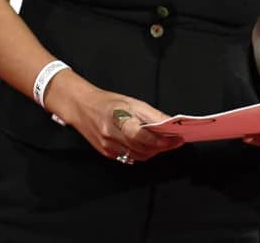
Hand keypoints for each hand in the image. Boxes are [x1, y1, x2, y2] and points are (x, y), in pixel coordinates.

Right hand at [49, 79, 183, 163]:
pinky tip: (148, 145)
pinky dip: (142, 152)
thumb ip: (152, 115)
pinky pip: (130, 157)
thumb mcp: (133, 102)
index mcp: (118, 119)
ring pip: (138, 156)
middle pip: (143, 148)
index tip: (177, 139)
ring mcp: (108, 147)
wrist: (83, 108)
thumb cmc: (108, 102)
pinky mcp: (107, 153)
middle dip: (162, 147)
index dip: (162, 141)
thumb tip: (171, 123)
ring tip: (164, 143)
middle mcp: (112, 136)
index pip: (144, 136)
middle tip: (174, 140)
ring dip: (154, 151)